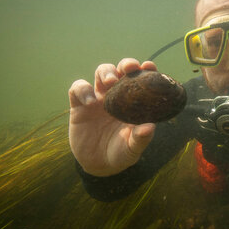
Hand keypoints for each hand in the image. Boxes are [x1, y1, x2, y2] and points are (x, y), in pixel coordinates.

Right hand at [68, 58, 157, 175]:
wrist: (98, 164)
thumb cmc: (121, 153)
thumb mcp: (132, 149)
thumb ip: (141, 138)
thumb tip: (150, 127)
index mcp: (134, 101)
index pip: (141, 79)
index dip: (145, 69)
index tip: (149, 66)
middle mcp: (117, 95)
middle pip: (121, 70)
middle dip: (126, 64)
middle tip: (129, 68)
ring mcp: (98, 98)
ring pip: (101, 72)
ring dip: (106, 72)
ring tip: (110, 83)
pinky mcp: (79, 105)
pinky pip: (78, 88)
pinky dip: (83, 89)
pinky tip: (90, 102)